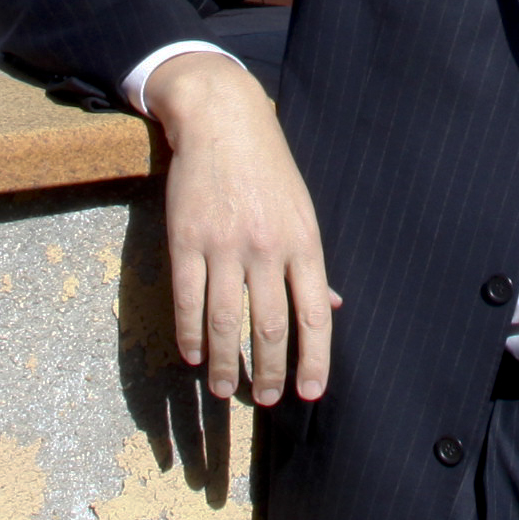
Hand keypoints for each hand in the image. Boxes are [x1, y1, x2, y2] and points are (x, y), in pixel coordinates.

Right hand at [144, 51, 338, 405]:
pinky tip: (193, 355)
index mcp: (304, 243)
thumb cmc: (268, 170)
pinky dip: (190, 334)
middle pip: (272, 327)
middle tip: (265, 399)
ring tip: (224, 389)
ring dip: (226, 364)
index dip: (314, 360)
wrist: (221, 120)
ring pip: (227, 322)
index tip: (308, 394)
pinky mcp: (185, 239)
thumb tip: (333, 309)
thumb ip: (312, 265)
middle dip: (269, 372)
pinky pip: (188, 300)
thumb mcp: (303, 211)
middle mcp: (267, 248)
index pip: (315, 316)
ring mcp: (224, 245)